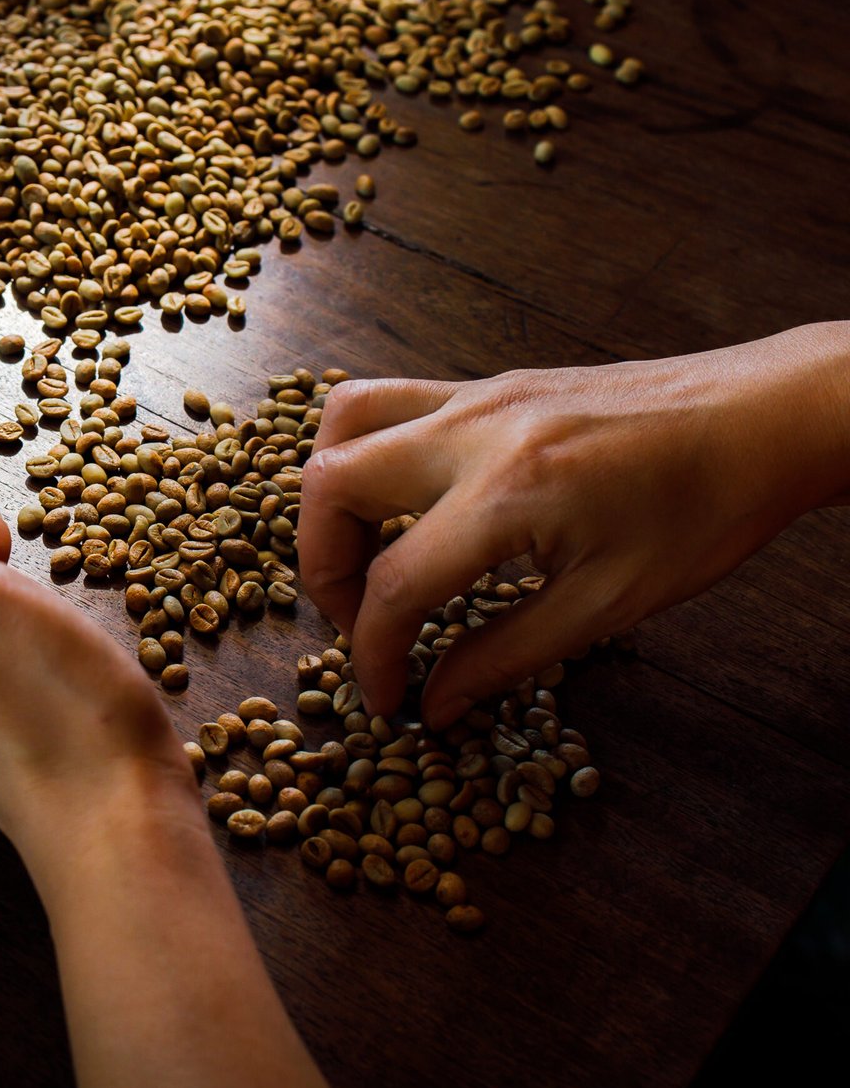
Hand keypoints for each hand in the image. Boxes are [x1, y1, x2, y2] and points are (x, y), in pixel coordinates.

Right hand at [299, 322, 849, 727]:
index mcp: (509, 494)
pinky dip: (364, 454)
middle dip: (324, 567)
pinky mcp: (486, 385)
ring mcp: (475, 396)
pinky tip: (402, 506)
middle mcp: (474, 431)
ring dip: (329, 495)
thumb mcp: (610, 604)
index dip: (373, 653)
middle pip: (331, 484)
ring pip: (341, 422)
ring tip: (363, 552)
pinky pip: (387, 404)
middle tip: (360, 617)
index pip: (395, 584)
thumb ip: (506, 655)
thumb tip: (437, 702)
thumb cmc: (705, 510)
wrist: (762, 417)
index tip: (384, 694)